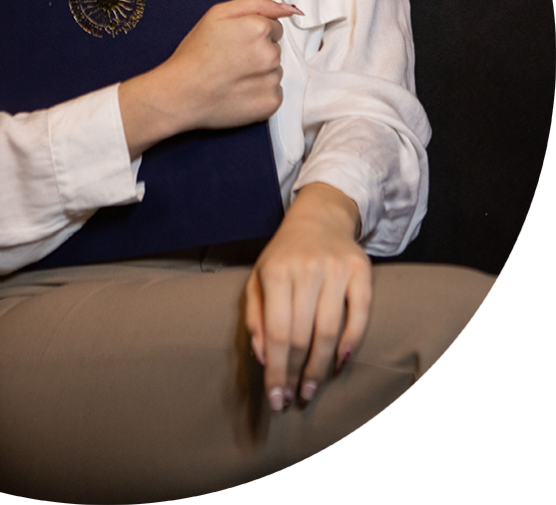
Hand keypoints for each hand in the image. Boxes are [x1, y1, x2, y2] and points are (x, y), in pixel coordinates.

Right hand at [119, 0, 300, 157]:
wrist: (181, 94)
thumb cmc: (195, 55)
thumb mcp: (217, 14)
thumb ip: (256, 4)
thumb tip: (287, 8)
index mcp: (258, 28)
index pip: (273, 27)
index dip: (252, 34)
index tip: (235, 43)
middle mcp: (270, 54)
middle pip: (275, 49)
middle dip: (257, 53)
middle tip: (230, 61)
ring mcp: (272, 80)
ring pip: (274, 72)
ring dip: (259, 74)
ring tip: (232, 78)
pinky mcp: (271, 103)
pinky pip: (274, 93)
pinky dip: (260, 94)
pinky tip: (238, 92)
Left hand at [244, 183, 370, 411]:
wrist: (319, 217)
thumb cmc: (284, 255)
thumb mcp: (258, 278)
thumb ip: (255, 316)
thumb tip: (263, 357)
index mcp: (276, 272)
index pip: (277, 333)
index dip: (277, 371)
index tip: (276, 400)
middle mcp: (306, 270)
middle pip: (303, 336)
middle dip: (297, 375)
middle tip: (295, 399)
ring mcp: (336, 270)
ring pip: (330, 331)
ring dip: (321, 368)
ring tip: (312, 390)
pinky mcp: (361, 271)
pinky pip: (360, 315)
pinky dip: (351, 343)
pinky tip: (339, 363)